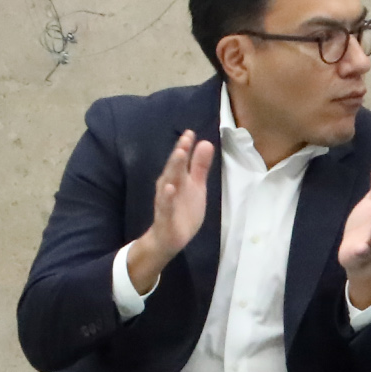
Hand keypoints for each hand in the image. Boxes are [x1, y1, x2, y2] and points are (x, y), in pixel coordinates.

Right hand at [123, 131, 215, 296]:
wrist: (168, 239)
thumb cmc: (182, 209)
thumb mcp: (195, 187)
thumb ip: (199, 166)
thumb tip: (205, 142)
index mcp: (178, 180)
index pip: (181, 161)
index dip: (185, 147)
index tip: (190, 133)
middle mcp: (170, 187)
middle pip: (174, 169)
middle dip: (179, 155)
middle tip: (185, 139)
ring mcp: (166, 202)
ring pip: (168, 184)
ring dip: (173, 170)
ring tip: (179, 155)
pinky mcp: (165, 218)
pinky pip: (165, 207)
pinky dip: (167, 197)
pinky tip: (170, 188)